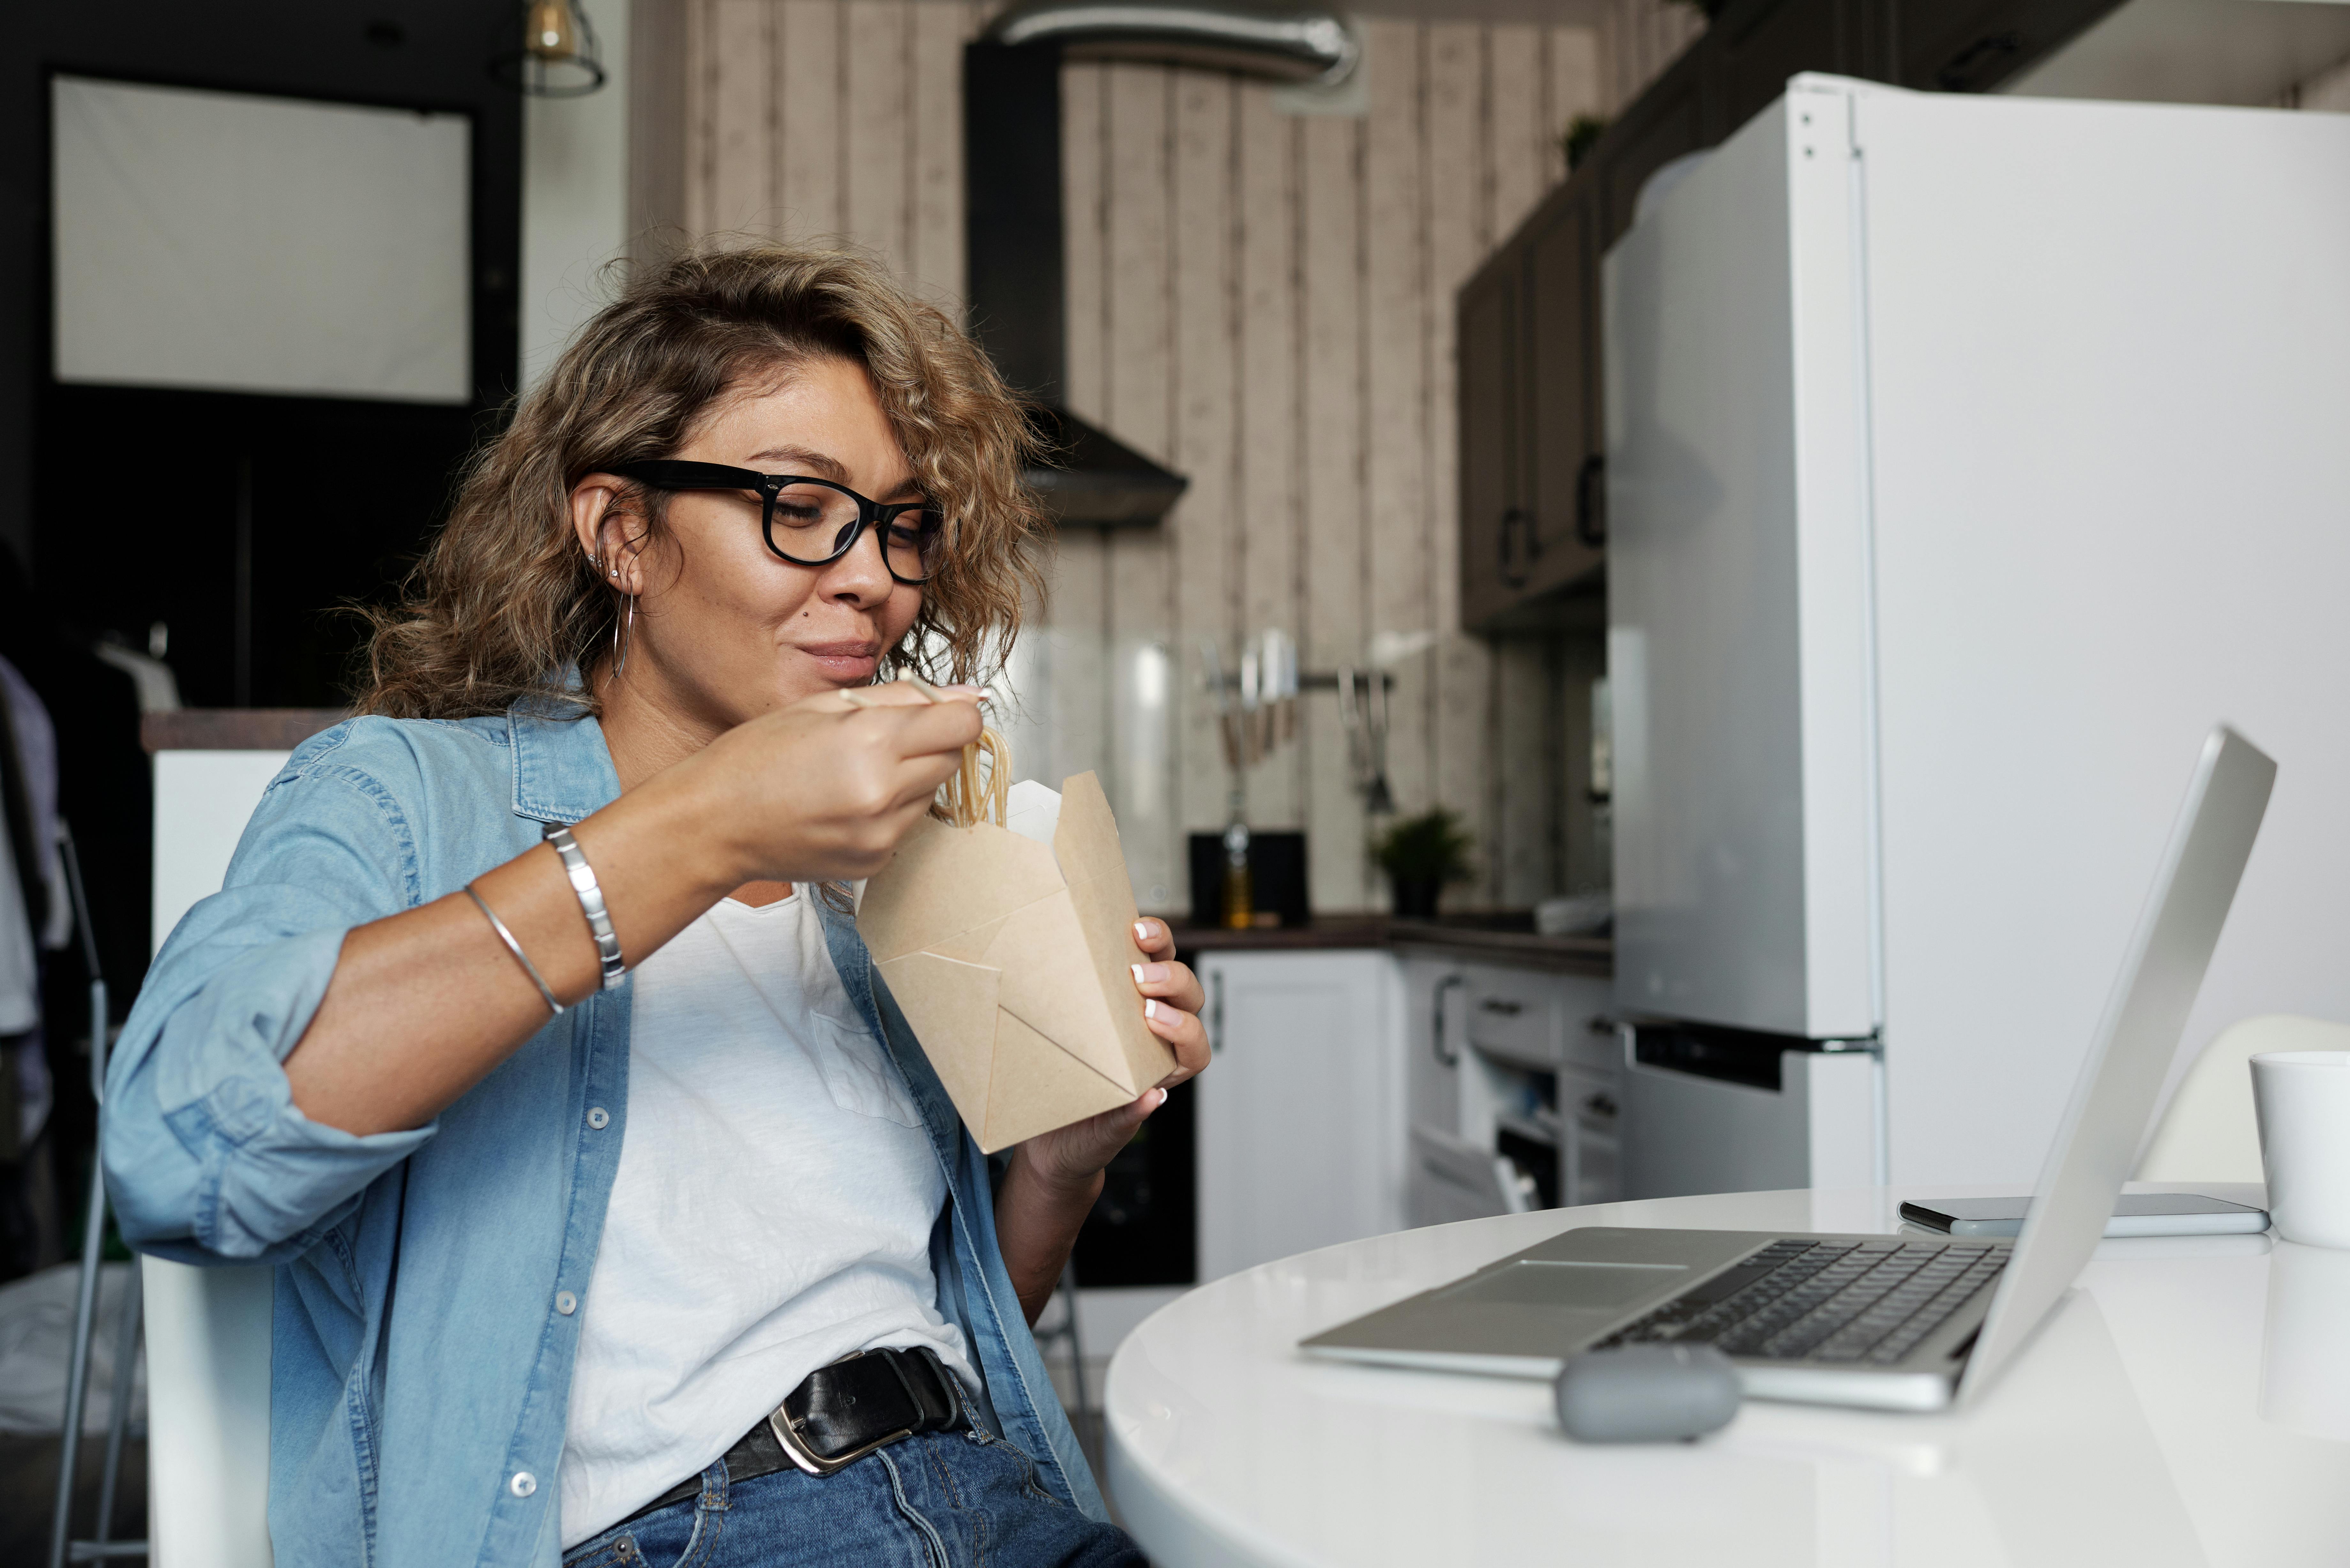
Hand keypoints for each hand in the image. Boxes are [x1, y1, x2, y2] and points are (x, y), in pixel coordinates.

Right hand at [675, 681, 980, 885]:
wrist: (712, 823)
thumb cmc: (755, 758)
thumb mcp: (822, 707)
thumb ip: (901, 698)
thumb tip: (967, 695)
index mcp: (871, 741)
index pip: (962, 724)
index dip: (955, 713)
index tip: (939, 711)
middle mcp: (883, 792)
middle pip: (951, 759)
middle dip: (930, 743)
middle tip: (882, 739)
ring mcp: (881, 834)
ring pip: (930, 794)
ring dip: (908, 778)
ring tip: (853, 773)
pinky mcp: (874, 862)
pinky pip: (906, 826)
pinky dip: (888, 811)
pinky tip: (844, 804)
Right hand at [1013, 917, 1207, 1188]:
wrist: (1052, 1136)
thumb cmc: (1083, 1139)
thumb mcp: (1100, 1137)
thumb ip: (1124, 1120)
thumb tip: (1153, 1100)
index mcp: (1165, 1072)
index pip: (1195, 1048)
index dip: (1183, 1029)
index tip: (1152, 1019)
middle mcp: (1158, 1038)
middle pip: (1188, 1001)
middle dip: (1173, 983)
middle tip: (1140, 978)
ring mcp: (1136, 1009)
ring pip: (1168, 968)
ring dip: (1160, 949)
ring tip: (1136, 936)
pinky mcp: (1110, 989)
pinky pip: (1132, 959)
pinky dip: (1130, 941)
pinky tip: (1118, 925)